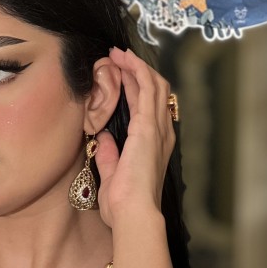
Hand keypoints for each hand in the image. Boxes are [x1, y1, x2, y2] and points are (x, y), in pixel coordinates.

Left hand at [94, 48, 175, 228]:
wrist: (133, 214)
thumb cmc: (124, 205)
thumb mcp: (113, 176)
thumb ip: (111, 155)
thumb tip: (105, 138)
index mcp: (154, 146)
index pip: (150, 108)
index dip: (137, 87)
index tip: (121, 74)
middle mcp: (161, 134)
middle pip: (156, 91)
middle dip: (138, 70)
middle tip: (118, 56)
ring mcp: (157, 129)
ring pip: (153, 85)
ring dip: (136, 66)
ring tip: (118, 53)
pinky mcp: (148, 127)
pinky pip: (146, 89)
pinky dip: (135, 71)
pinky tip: (123, 61)